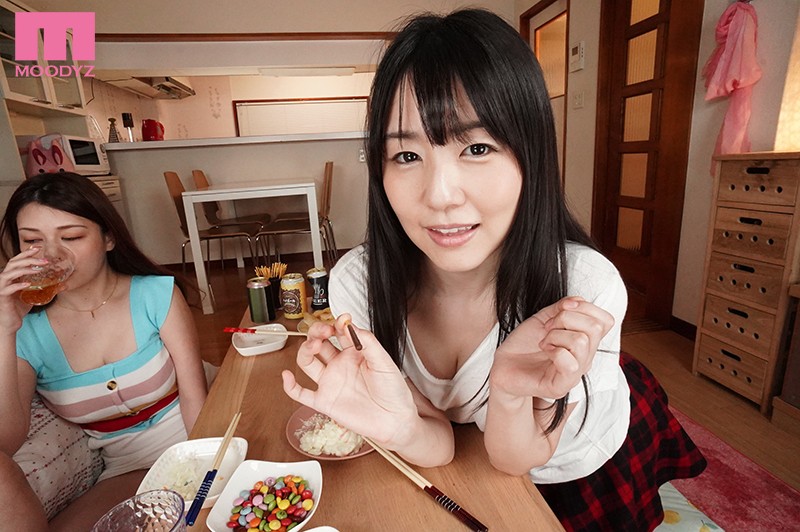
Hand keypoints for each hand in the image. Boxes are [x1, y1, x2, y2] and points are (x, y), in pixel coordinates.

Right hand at [0, 247, 44, 333]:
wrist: (11, 322)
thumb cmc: (20, 307)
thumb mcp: (36, 295)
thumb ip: (47, 289)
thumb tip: (65, 285)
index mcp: (12, 276)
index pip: (17, 260)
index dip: (26, 253)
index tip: (38, 247)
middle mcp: (5, 280)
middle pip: (13, 263)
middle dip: (28, 259)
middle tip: (44, 260)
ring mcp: (2, 288)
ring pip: (8, 274)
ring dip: (24, 270)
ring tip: (38, 270)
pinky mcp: (2, 298)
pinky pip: (7, 289)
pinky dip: (17, 285)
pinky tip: (28, 285)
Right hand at [282, 314, 417, 444]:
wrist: (395, 420)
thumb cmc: (393, 391)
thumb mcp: (384, 361)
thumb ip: (367, 342)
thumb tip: (350, 325)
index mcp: (354, 353)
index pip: (338, 332)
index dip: (337, 324)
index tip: (342, 320)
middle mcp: (340, 365)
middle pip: (319, 343)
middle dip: (317, 332)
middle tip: (323, 331)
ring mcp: (331, 382)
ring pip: (308, 362)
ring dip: (305, 350)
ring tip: (312, 345)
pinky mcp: (325, 401)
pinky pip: (301, 393)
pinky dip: (290, 386)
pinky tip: (287, 376)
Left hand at [490, 297, 613, 400]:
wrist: (504, 365)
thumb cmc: (525, 344)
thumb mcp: (544, 318)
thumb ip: (562, 307)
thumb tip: (577, 301)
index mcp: (586, 342)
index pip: (606, 320)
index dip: (585, 307)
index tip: (561, 310)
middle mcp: (585, 359)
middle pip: (595, 327)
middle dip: (566, 318)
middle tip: (548, 327)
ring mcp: (575, 374)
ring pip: (581, 341)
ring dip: (556, 335)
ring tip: (544, 341)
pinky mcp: (560, 387)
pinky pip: (569, 363)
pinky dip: (554, 350)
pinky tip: (545, 351)